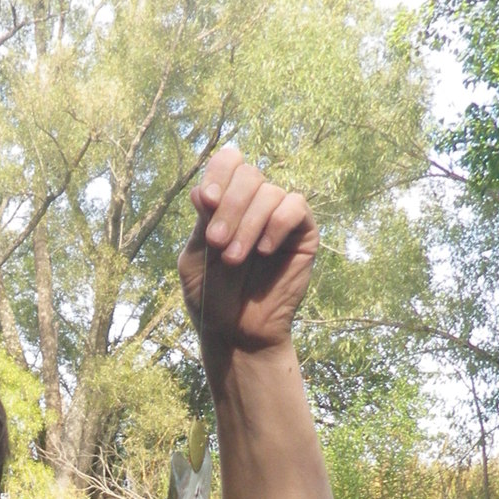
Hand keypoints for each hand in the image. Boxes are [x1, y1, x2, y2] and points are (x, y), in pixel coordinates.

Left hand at [179, 146, 318, 379]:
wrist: (237, 334)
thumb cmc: (212, 299)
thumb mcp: (196, 260)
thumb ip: (201, 225)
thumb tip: (200, 190)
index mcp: (225, 203)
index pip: (228, 163)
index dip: (218, 173)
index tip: (206, 201)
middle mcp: (253, 205)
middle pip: (248, 174)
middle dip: (230, 206)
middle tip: (218, 242)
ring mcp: (279, 217)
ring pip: (270, 192)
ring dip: (249, 223)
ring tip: (234, 258)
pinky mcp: (302, 234)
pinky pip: (295, 207)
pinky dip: (277, 224)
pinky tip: (264, 251)